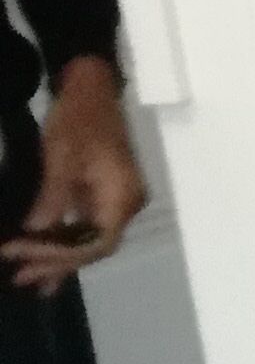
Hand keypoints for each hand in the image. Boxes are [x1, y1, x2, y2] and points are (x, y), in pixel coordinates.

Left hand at [7, 57, 146, 291]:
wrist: (93, 84)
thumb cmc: (79, 114)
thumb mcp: (61, 154)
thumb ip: (52, 197)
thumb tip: (36, 232)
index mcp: (122, 196)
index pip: (95, 242)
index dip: (59, 254)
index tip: (21, 253)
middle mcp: (126, 206)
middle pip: (93, 247)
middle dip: (56, 263)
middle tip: (20, 277)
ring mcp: (117, 202)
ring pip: (89, 241)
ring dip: (59, 260)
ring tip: (30, 280)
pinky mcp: (104, 196)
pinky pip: (85, 227)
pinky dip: (65, 243)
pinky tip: (47, 261)